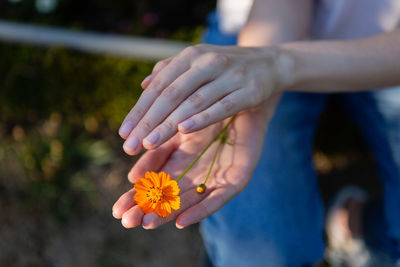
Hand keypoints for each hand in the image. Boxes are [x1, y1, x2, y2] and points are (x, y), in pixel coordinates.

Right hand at [112, 95, 279, 228]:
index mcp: (178, 158)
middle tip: (125, 220)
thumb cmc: (209, 103)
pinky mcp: (236, 177)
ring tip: (146, 223)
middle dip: (147, 209)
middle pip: (167, 196)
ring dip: (167, 214)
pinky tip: (181, 221)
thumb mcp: (175, 121)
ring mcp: (216, 176)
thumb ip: (156, 139)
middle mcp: (195, 171)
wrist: (241, 89)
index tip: (116, 209)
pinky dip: (200, 211)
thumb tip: (131, 161)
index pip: (154, 182)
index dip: (136, 195)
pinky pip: (217, 199)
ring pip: (188, 201)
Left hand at [118, 44, 286, 154]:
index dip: (139, 110)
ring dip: (168, 124)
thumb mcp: (198, 64)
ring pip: (192, 101)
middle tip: (129, 145)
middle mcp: (206, 63)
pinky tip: (183, 130)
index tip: (124, 133)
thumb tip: (144, 84)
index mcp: (190, 57)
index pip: (158, 86)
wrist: (270, 61)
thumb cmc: (227, 68)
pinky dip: (202, 117)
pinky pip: (222, 105)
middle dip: (148, 121)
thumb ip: (171, 72)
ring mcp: (229, 75)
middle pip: (170, 94)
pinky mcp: (249, 90)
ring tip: (148, 143)